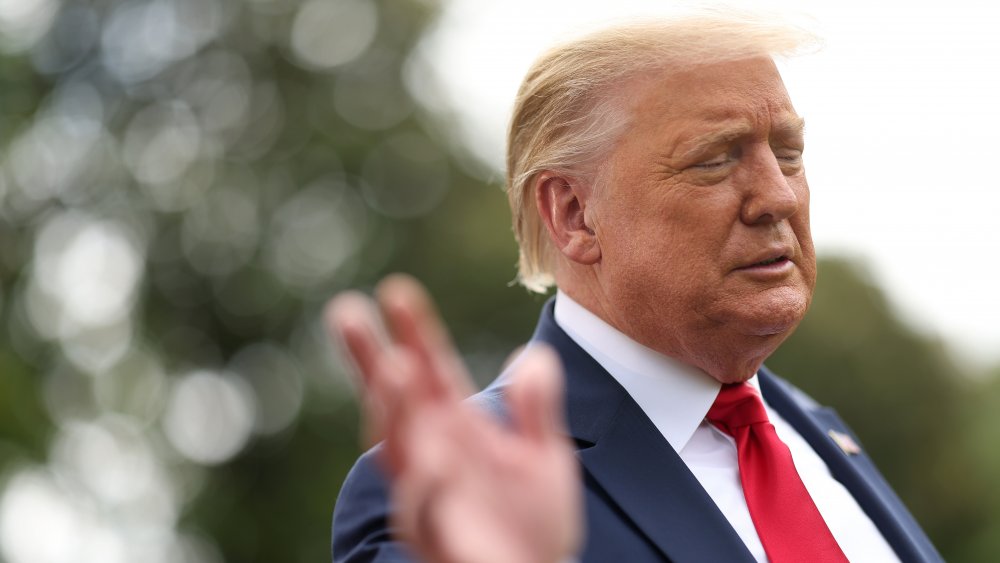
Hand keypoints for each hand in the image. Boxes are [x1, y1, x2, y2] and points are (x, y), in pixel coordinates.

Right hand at [326, 275, 581, 562]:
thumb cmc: (534, 522)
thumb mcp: (546, 455)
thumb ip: (536, 408)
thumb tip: (534, 356)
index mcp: (456, 425)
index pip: (429, 369)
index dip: (412, 331)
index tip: (395, 291)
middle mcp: (432, 451)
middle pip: (394, 399)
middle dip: (371, 358)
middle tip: (347, 311)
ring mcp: (429, 492)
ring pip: (399, 447)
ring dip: (393, 410)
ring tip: (394, 370)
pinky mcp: (436, 534)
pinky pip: (424, 509)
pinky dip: (425, 486)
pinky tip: (435, 461)